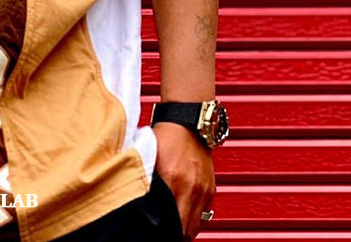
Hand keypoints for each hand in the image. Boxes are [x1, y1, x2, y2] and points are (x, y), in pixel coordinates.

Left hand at [153, 122, 215, 240]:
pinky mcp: (210, 188)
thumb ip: (146, 182)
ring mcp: (203, 189)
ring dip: (184, 230)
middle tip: (162, 233)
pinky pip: (203, 214)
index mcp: (173, 179)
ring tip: (172, 228)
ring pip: (195, 225)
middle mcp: (191, 187)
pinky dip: (192, 219)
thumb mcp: (149, 158)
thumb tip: (140, 203)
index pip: (170, 222)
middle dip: (174, 235)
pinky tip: (182, 216)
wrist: (189, 120)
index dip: (161, 232)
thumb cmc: (167, 135)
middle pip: (184, 230)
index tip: (155, 232)